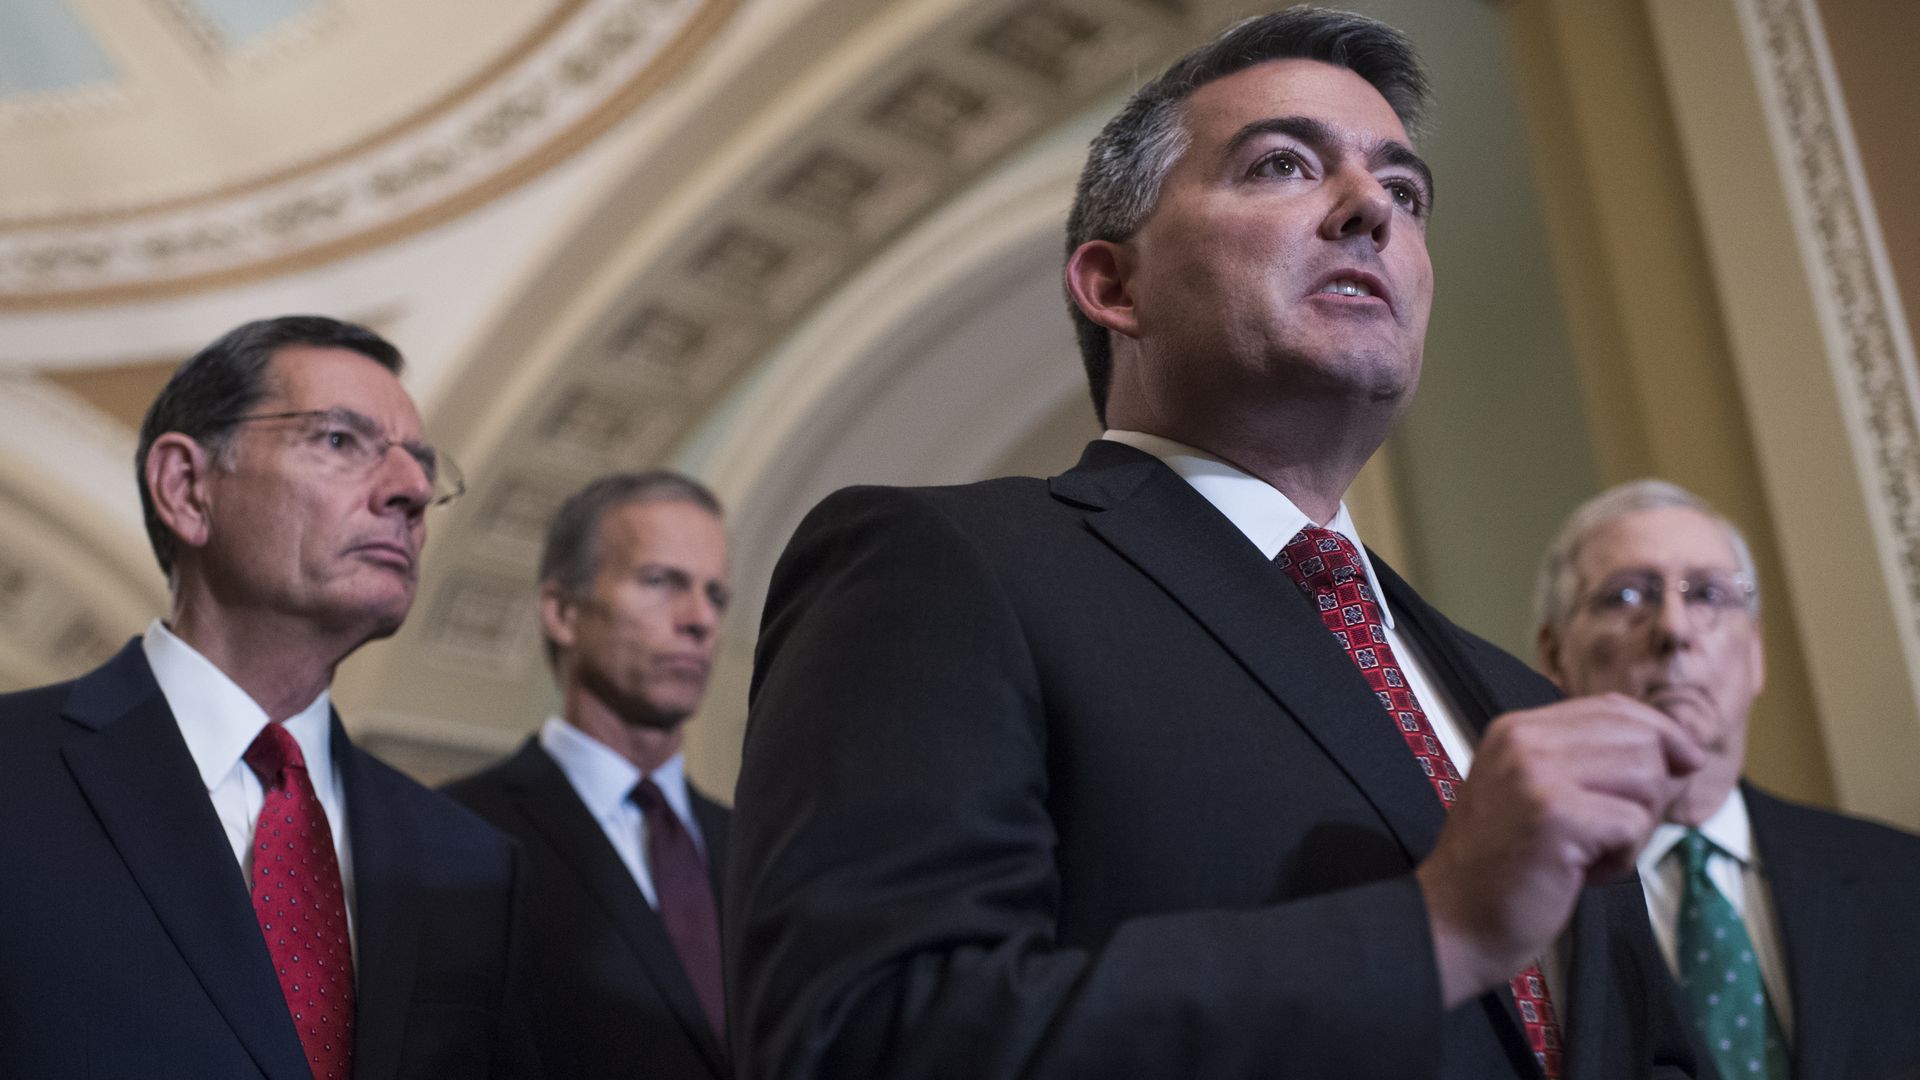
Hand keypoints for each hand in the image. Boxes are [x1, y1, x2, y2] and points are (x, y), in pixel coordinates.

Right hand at [1415, 693, 1704, 1006]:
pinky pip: (1635, 824)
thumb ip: (1594, 762)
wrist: (1456, 921)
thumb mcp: (1540, 791)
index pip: (1614, 707)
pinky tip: (1583, 871)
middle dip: (1650, 792)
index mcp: (1518, 728)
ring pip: (1647, 780)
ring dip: (1635, 827)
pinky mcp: (1557, 816)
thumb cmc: (1506, 865)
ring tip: (1591, 852)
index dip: (1662, 734)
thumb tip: (1685, 754)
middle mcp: (1525, 740)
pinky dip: (1623, 858)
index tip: (1684, 765)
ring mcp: (1537, 775)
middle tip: (1610, 833)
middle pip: (1642, 741)